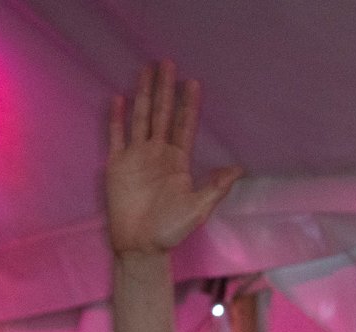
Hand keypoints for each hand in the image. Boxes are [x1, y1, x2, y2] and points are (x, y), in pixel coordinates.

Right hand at [104, 62, 241, 257]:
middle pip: (162, 114)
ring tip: (145, 70)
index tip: (193, 82)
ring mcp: (137, 157)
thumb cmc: (171, 230)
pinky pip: (116, 135)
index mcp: (178, 162)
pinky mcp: (117, 164)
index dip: (188, 104)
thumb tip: (239, 168)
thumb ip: (216, 187)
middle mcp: (158, 154)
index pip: (184, 125)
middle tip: (167, 62)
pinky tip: (118, 98)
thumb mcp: (199, 208)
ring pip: (140, 117)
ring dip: (143, 94)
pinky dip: (117, 117)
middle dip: (165, 89)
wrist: (141, 245)